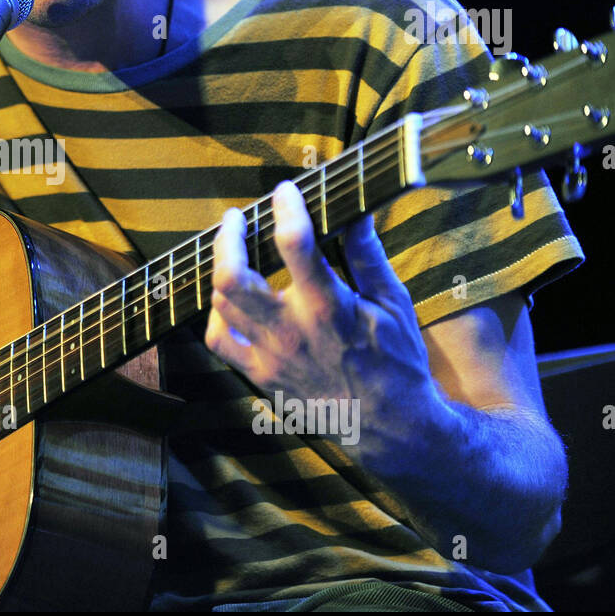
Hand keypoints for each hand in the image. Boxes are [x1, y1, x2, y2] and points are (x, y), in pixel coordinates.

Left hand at [203, 180, 434, 445]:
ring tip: (231, 251)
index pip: (295, 243)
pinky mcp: (260, 375)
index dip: (286, 208)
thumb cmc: (397, 360)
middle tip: (235, 218)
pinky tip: (229, 300)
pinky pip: (219, 341)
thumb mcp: (393, 303)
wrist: (390, 425)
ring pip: (221, 304)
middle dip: (228, 238)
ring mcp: (270, 355)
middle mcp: (291, 330)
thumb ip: (367, 255)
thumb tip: (357, 210)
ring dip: (221, 269)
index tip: (285, 190)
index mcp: (328, 307)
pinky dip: (217, 315)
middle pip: (234, 276)